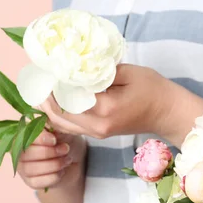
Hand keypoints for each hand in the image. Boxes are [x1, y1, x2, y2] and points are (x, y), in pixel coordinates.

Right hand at [17, 128, 86, 190]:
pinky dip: (55, 176)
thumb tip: (49, 130)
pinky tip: (62, 170)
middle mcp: (18, 152)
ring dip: (54, 164)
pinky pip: (40, 182)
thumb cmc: (63, 140)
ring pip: (32, 169)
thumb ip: (53, 128)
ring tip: (67, 159)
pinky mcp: (32, 182)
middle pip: (26, 155)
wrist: (73, 158)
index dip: (38, 140)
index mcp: (21, 135)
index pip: (22, 138)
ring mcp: (23, 169)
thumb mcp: (61, 131)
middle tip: (66, 149)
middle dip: (49, 152)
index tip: (54, 140)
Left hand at [40, 64, 202, 146]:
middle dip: (45, 97)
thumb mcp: (127, 72)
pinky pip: (71, 126)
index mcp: (105, 108)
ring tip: (39, 91)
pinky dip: (60, 115)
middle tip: (36, 80)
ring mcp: (97, 133)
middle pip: (59, 114)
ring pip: (62, 124)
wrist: (167, 113)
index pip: (68, 96)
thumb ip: (98, 72)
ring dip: (49, 108)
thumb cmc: (153, 89)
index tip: (44, 69)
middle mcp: (97, 126)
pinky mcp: (98, 134)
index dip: (53, 83)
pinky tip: (53, 102)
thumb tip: (73, 68)